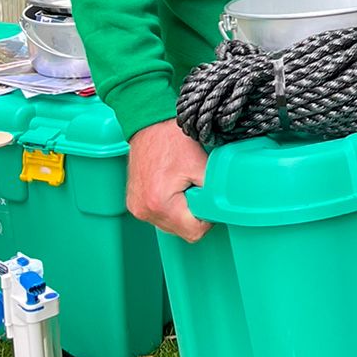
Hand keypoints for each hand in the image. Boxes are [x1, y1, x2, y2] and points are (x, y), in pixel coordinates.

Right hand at [127, 119, 211, 240]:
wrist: (149, 123)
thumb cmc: (172, 139)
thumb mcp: (202, 165)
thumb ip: (213, 192)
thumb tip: (222, 208)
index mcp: (160, 205)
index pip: (194, 232)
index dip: (207, 218)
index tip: (207, 201)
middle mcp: (144, 211)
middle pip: (181, 231)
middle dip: (193, 213)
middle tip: (195, 188)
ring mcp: (137, 209)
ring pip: (170, 225)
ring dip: (180, 211)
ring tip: (182, 185)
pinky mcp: (134, 204)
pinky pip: (158, 216)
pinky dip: (169, 206)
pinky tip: (171, 187)